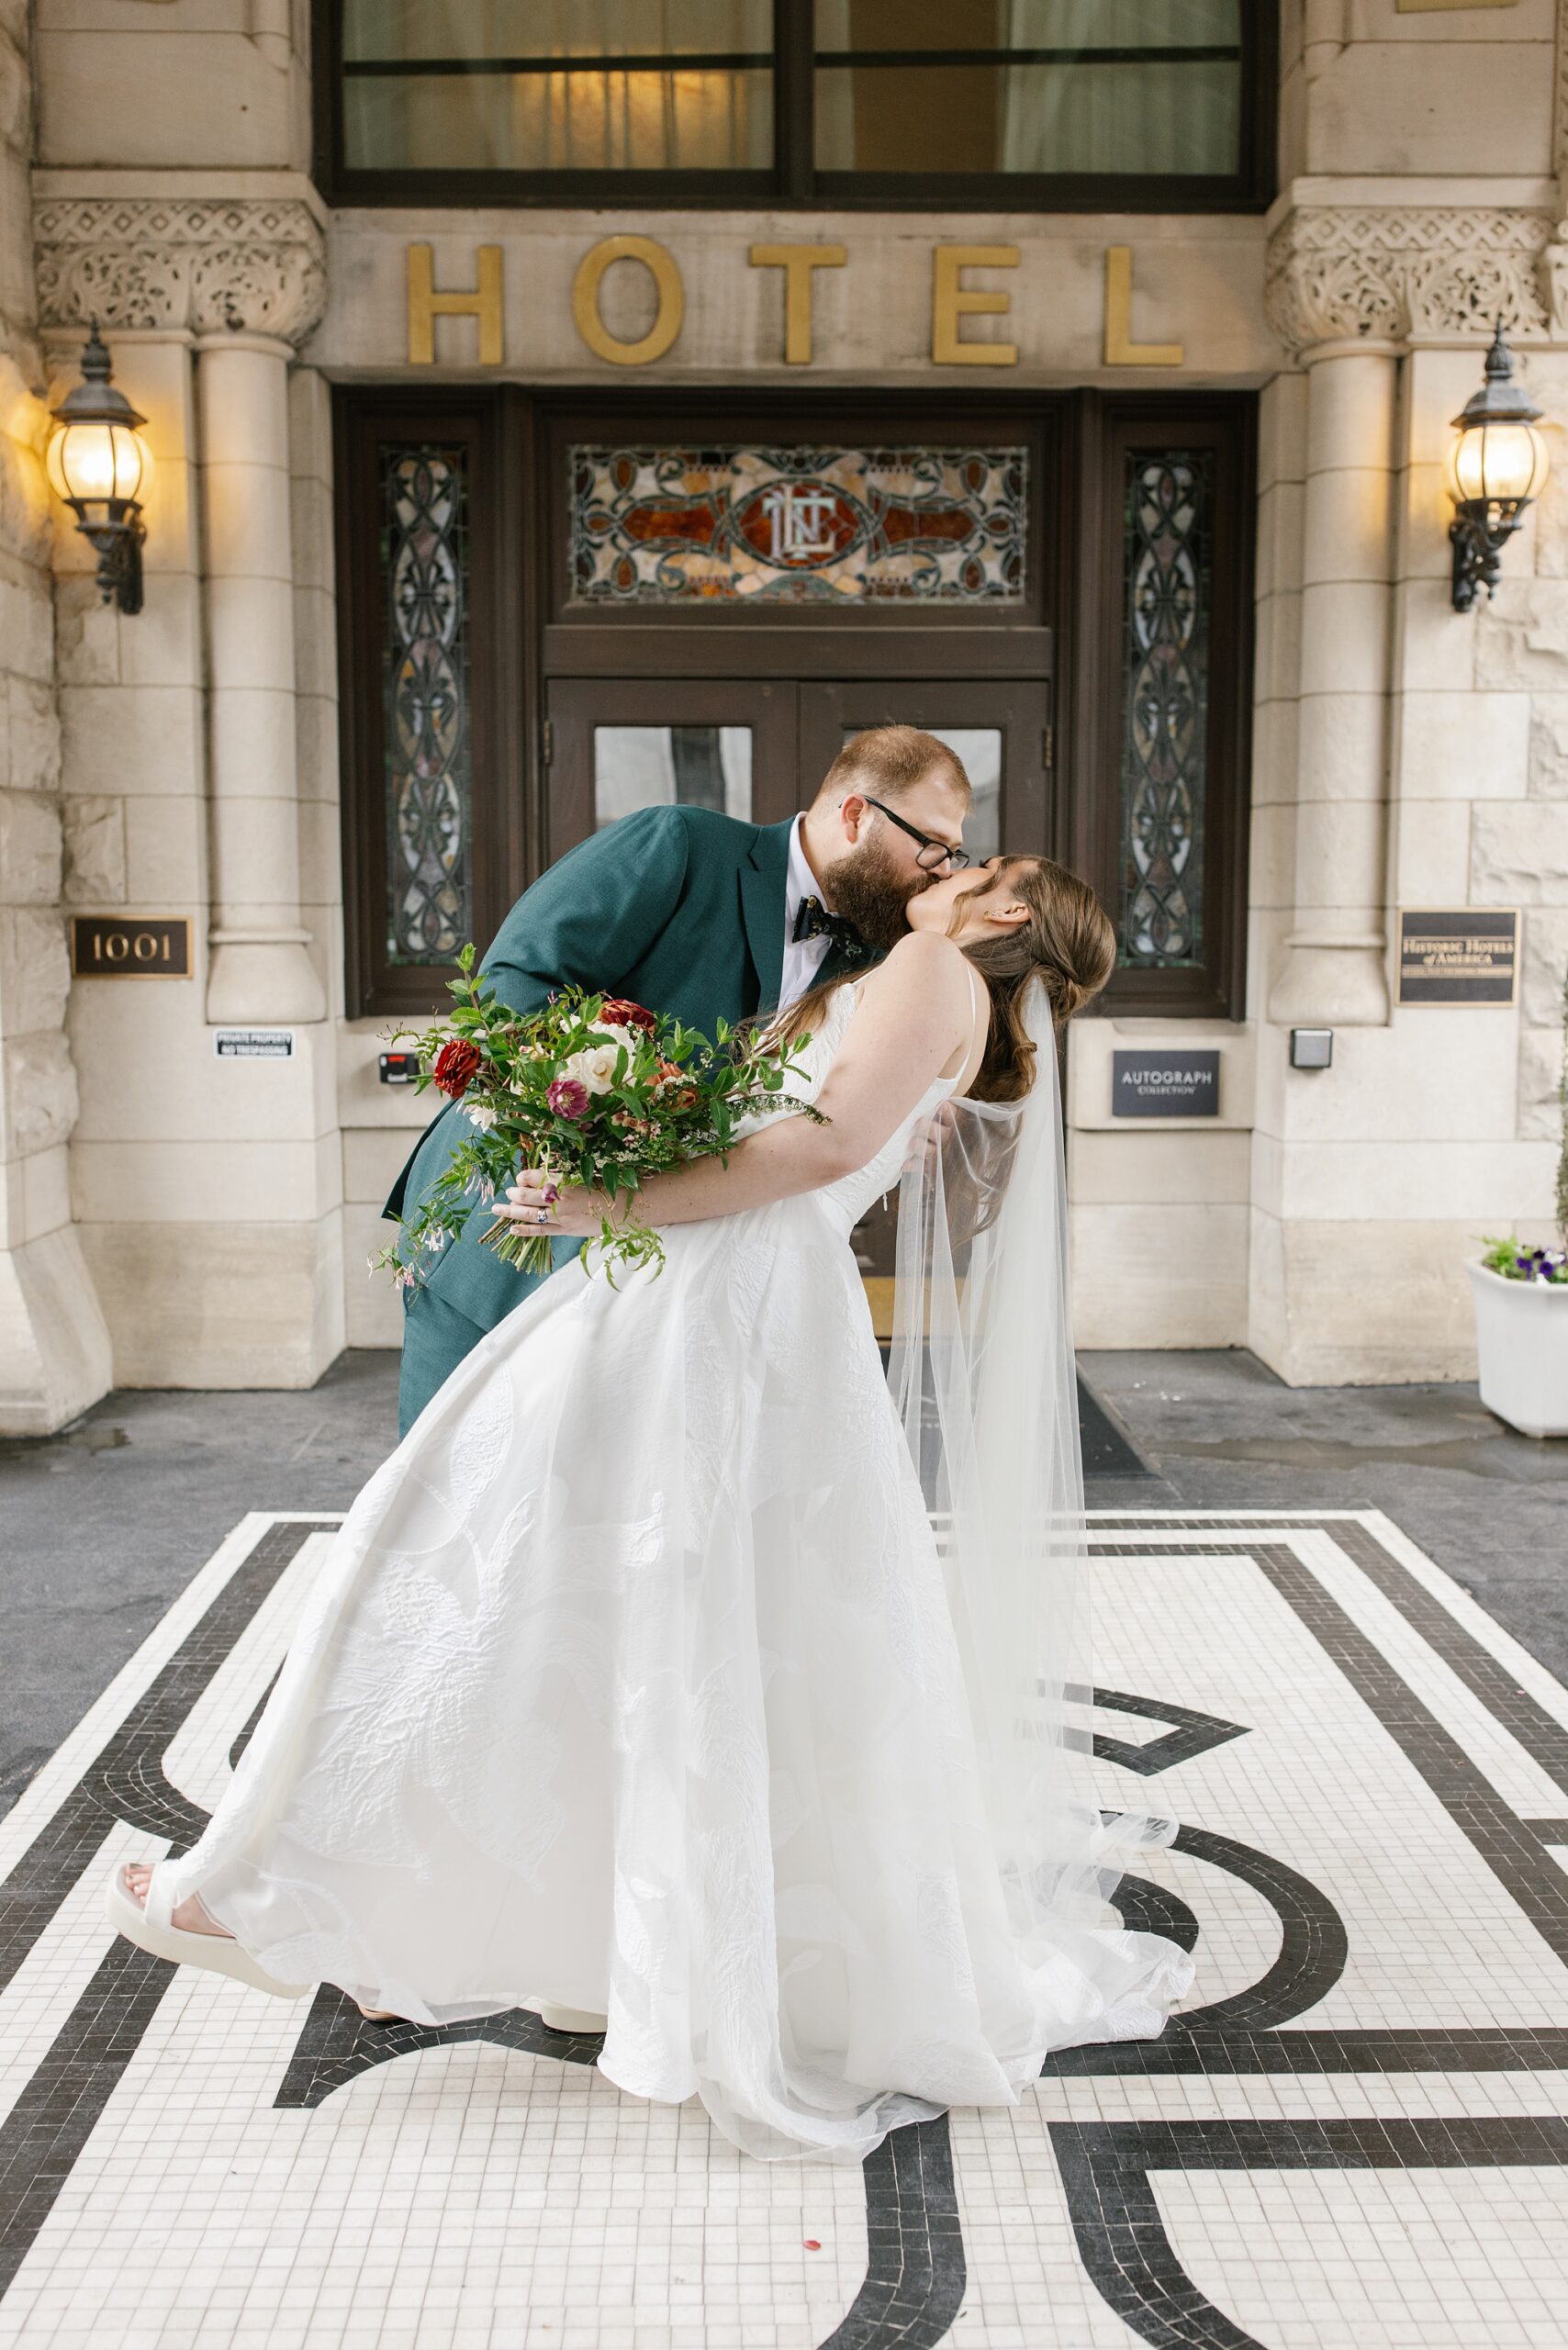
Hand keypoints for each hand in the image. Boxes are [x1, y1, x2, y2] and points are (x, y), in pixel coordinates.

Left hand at [489, 1169, 622, 1238]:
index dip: (523, 1177)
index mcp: (565, 1181)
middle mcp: (560, 1199)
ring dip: (511, 1211)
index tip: (520, 1177)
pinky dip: (525, 1231)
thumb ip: (562, 1174)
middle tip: (509, 1192)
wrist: (626, 1208)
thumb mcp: (584, 1173)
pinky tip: (512, 1229)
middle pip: (527, 1196)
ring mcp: (562, 1217)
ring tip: (498, 1208)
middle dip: (514, 1193)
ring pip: (529, 1215)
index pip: (534, 1177)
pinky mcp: (566, 1230)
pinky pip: (541, 1231)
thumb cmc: (608, 1186)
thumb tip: (542, 1173)